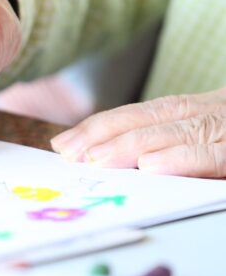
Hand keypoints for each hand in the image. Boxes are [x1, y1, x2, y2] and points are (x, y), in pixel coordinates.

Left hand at [51, 88, 225, 177]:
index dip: (101, 126)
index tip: (64, 143)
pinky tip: (150, 165)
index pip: (142, 114)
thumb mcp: (213, 136)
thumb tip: (128, 163)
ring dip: (130, 144)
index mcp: (200, 110)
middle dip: (102, 134)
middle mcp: (211, 112)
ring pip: (175, 132)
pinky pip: (212, 154)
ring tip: (96, 158)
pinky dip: (180, 158)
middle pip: (149, 118)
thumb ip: (176, 142)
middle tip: (67, 152)